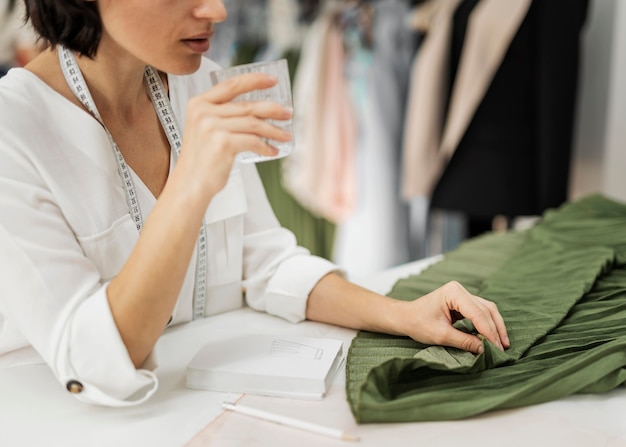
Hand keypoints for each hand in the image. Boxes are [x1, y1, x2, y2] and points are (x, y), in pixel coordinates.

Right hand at [178, 72, 291, 196]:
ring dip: (273, 130)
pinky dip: (266, 146)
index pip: (231, 85)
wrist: (190, 184)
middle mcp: (204, 112)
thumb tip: (258, 110)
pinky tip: (272, 151)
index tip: (272, 80)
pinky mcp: (223, 143)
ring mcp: (212, 127)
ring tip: (285, 136)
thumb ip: (223, 115)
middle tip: (287, 113)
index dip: (254, 80)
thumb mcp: (205, 129)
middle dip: (272, 109)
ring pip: (253, 123)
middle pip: (247, 106)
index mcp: (199, 104)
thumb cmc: (201, 160)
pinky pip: (253, 141)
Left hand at [399, 281, 509, 353]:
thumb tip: (484, 349)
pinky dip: (487, 324)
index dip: (489, 332)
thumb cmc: (418, 323)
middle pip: (485, 310)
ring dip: (495, 326)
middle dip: (495, 330)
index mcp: (453, 293)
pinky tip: (493, 337)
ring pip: (486, 310)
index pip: (477, 313)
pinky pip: (480, 312)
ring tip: (502, 344)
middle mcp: (460, 290)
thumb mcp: (441, 335)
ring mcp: (462, 294)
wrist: (405, 317)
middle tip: (502, 348)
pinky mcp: (462, 302)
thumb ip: (464, 341)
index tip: (497, 348)